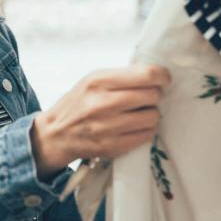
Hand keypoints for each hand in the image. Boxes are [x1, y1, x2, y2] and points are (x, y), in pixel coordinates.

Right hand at [30, 64, 170, 177]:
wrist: (56, 134)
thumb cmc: (78, 103)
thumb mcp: (93, 80)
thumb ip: (121, 76)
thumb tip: (157, 74)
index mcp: (99, 81)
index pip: (147, 75)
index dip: (162, 76)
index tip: (164, 79)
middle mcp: (103, 103)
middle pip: (152, 95)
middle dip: (155, 95)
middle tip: (147, 97)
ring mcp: (108, 127)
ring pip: (153, 117)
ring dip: (151, 114)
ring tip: (139, 112)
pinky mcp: (112, 146)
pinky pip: (146, 135)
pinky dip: (146, 129)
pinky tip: (135, 126)